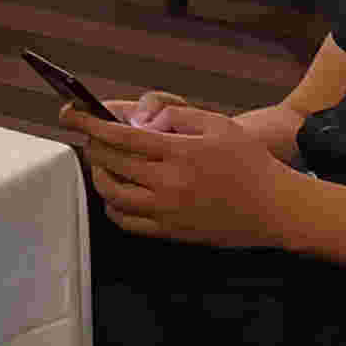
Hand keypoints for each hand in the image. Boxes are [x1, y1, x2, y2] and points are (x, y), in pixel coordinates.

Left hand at [60, 98, 300, 247]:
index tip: (69, 113)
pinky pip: (126, 221)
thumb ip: (176, 116)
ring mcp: (168, 211)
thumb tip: (139, 118)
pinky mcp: (170, 231)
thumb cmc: (250, 162)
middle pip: (110, 163)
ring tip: (101, 162)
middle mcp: (169, 184)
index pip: (120, 136)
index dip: (88, 123)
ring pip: (112, 194)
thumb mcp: (218, 124)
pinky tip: (116, 191)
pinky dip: (112, 205)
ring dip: (98, 175)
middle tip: (88, 136)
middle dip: (91, 146)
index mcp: (180, 153)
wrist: (276, 208)